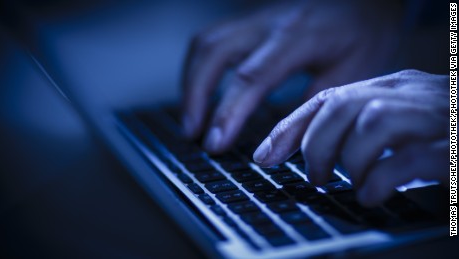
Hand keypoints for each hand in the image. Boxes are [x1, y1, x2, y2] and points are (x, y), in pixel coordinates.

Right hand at [181, 0, 403, 152]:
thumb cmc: (364, 32)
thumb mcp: (352, 72)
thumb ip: (315, 102)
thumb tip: (283, 135)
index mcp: (297, 37)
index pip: (251, 76)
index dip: (228, 112)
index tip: (215, 143)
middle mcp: (269, 23)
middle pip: (214, 53)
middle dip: (196, 97)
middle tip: (192, 134)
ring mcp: (256, 19)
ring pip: (206, 43)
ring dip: (191, 82)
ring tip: (190, 119)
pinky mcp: (251, 21)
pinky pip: (211, 39)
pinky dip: (198, 68)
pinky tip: (199, 90)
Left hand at [253, 70, 448, 205]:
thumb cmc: (446, 134)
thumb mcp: (398, 125)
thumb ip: (361, 130)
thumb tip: (308, 153)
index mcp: (392, 87)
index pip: (328, 98)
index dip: (290, 127)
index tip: (265, 156)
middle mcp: (411, 93)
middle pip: (342, 106)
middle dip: (316, 145)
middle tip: (317, 176)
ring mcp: (437, 116)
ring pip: (372, 122)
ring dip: (348, 160)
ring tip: (345, 184)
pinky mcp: (457, 147)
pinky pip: (411, 156)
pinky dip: (381, 178)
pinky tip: (371, 195)